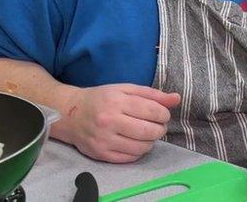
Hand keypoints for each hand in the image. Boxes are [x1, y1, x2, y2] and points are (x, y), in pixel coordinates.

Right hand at [60, 84, 179, 163]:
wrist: (70, 114)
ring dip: (150, 141)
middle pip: (150, 131)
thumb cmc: (101, 99)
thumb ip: (151, 94)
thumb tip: (176, 99)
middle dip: (160, 129)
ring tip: (145, 133)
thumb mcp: (125, 89)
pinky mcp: (101, 154)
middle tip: (157, 125)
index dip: (164, 114)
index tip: (162, 114)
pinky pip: (130, 158)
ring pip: (142, 148)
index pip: (153, 111)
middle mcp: (110, 121)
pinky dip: (138, 151)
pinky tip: (134, 142)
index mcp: (117, 101)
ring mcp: (105, 140)